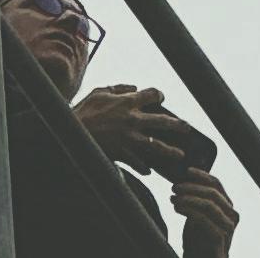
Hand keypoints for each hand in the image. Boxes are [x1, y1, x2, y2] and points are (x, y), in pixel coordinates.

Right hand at [73, 85, 191, 175]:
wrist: (72, 132)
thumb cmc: (85, 110)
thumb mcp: (100, 91)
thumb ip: (119, 88)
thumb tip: (134, 88)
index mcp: (127, 102)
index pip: (151, 95)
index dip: (159, 95)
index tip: (161, 98)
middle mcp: (132, 120)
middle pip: (161, 121)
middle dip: (176, 125)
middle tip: (187, 128)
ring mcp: (128, 138)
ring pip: (155, 146)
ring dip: (169, 151)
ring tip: (180, 155)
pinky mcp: (121, 153)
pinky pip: (137, 163)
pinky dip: (144, 167)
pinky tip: (150, 171)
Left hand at [173, 169, 238, 257]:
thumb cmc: (197, 239)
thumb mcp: (196, 213)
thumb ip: (196, 198)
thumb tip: (184, 177)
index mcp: (227, 206)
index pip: (216, 184)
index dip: (202, 175)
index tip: (186, 170)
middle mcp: (231, 216)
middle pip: (213, 193)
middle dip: (191, 187)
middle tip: (174, 187)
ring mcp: (228, 229)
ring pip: (209, 205)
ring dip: (188, 198)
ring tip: (173, 198)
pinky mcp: (221, 240)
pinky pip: (206, 221)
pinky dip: (190, 211)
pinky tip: (177, 208)